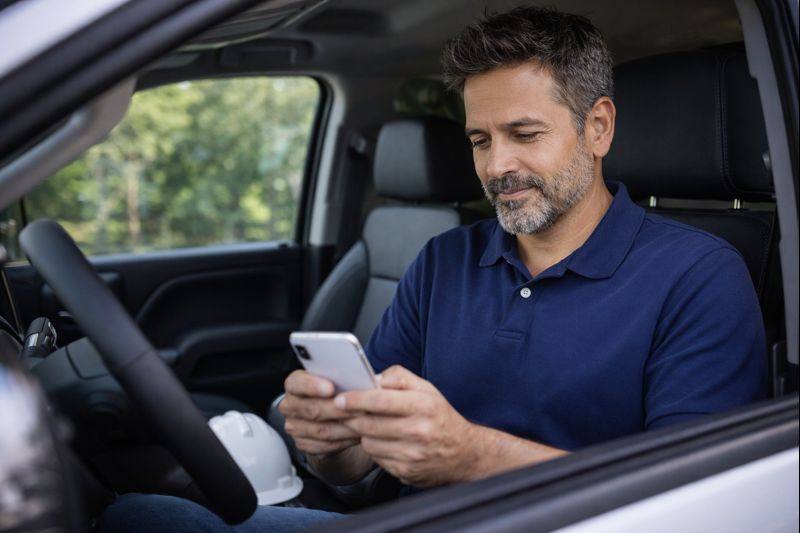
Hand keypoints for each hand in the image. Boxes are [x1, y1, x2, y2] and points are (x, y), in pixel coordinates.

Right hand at [279, 370, 360, 455]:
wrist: (328, 413)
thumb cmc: (335, 390)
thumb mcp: (336, 379)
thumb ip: (342, 377)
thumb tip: (363, 380)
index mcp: (294, 384)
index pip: (297, 383)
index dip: (313, 386)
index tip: (331, 388)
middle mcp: (289, 405)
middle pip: (312, 409)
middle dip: (339, 410)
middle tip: (361, 408)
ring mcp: (294, 427)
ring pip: (321, 430)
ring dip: (346, 428)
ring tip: (365, 423)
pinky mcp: (303, 444)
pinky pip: (325, 445)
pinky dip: (344, 441)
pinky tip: (358, 434)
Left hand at [336, 365, 477, 486]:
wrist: (463, 454)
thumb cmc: (440, 417)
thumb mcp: (427, 389)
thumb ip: (399, 377)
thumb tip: (374, 378)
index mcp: (423, 406)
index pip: (381, 401)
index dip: (356, 400)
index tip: (340, 398)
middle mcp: (419, 431)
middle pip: (369, 424)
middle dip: (352, 417)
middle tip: (346, 411)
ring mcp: (412, 454)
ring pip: (369, 443)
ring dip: (364, 433)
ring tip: (372, 426)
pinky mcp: (406, 471)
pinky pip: (376, 458)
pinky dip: (375, 449)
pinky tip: (384, 441)